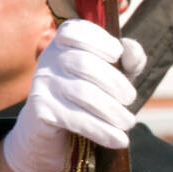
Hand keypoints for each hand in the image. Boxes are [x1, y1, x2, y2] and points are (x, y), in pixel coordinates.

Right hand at [2, 19, 144, 171]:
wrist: (50, 132)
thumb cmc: (88, 95)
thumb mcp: (112, 75)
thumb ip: (128, 61)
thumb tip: (132, 51)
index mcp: (65, 41)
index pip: (77, 31)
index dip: (99, 39)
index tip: (117, 54)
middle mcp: (49, 57)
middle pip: (85, 64)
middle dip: (115, 82)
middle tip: (131, 99)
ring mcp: (42, 83)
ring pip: (83, 92)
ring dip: (112, 110)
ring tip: (128, 123)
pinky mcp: (40, 110)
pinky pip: (76, 118)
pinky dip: (102, 130)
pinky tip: (119, 140)